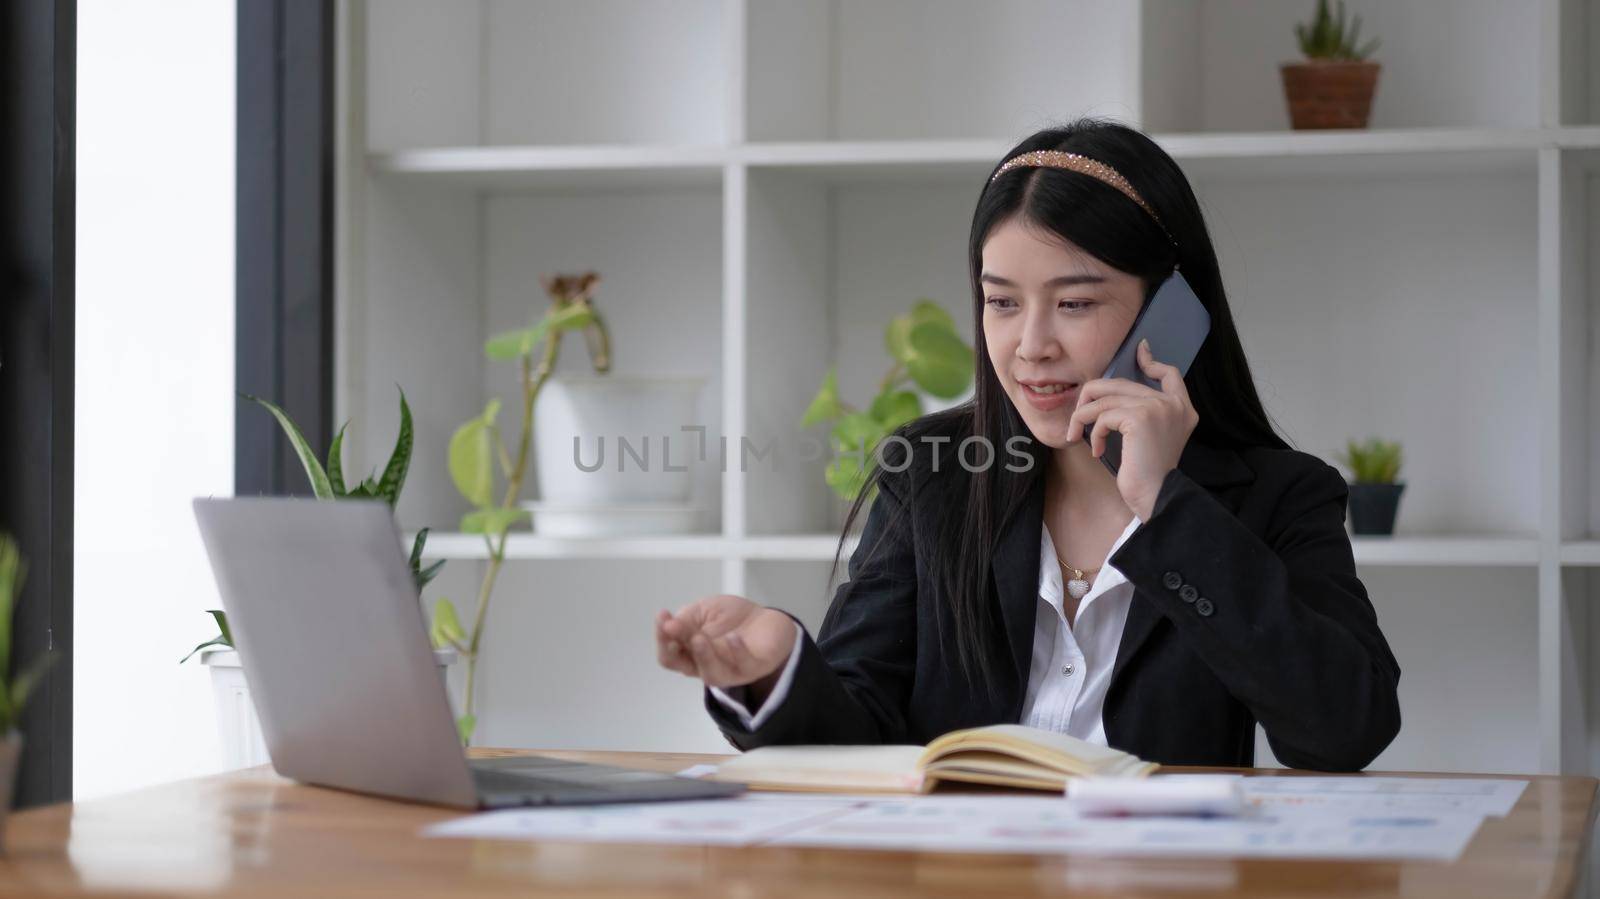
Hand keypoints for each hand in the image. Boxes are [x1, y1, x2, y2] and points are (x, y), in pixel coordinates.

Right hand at [655, 594, 798, 692]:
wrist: (767, 619)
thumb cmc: (730, 618)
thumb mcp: (704, 612)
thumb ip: (687, 620)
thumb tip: (668, 625)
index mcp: (691, 655)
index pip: (669, 655)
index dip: (662, 639)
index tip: (663, 616)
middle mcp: (707, 667)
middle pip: (686, 666)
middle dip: (677, 648)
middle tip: (674, 627)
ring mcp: (731, 671)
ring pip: (712, 674)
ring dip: (703, 656)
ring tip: (698, 638)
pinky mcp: (755, 668)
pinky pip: (744, 666)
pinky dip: (737, 652)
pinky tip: (734, 637)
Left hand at [1065, 338, 1198, 519]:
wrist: (1156, 496)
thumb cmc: (1149, 475)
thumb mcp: (1150, 439)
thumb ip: (1142, 414)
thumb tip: (1111, 394)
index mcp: (1183, 410)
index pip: (1170, 374)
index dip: (1152, 361)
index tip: (1140, 350)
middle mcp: (1174, 404)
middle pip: (1122, 384)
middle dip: (1092, 397)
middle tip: (1078, 415)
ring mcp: (1158, 407)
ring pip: (1106, 400)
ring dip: (1084, 418)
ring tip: (1077, 435)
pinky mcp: (1140, 416)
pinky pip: (1102, 416)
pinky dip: (1092, 433)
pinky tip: (1096, 450)